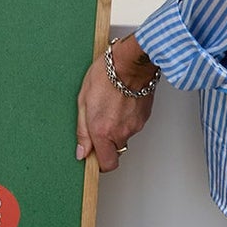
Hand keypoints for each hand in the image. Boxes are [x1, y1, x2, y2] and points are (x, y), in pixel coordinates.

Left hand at [76, 39, 155, 171]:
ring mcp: (134, 126)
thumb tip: (81, 152)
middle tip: (99, 124)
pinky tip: (120, 103)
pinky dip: (126, 119)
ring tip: (109, 107)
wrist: (131, 62)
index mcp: (102, 131)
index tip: (93, 156)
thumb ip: (82, 130)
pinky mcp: (144, 118)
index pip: (106, 164)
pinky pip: (132, 125)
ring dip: (116, 128)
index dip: (100, 163)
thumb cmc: (105, 75)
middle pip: (115, 150)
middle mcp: (120, 132)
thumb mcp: (82, 101)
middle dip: (106, 143)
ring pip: (124, 136)